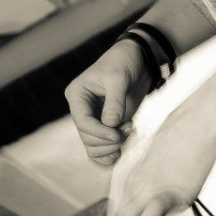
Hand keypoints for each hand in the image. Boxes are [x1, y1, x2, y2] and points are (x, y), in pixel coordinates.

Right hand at [65, 40, 151, 164]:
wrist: (138, 61)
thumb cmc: (124, 62)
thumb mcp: (119, 78)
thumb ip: (115, 102)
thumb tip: (111, 125)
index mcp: (77, 95)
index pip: (82, 122)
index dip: (99, 132)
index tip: (118, 135)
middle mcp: (81, 109)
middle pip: (87, 138)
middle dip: (108, 140)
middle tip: (129, 128)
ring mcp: (94, 119)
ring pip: (93, 147)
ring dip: (112, 147)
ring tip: (130, 130)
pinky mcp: (105, 126)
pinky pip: (100, 149)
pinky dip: (110, 154)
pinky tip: (122, 149)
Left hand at [108, 97, 215, 215]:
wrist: (197, 121)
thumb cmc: (183, 137)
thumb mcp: (161, 162)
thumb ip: (156, 182)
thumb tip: (162, 198)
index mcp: (131, 179)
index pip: (118, 214)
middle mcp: (135, 185)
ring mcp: (149, 188)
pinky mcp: (168, 189)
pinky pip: (149, 213)